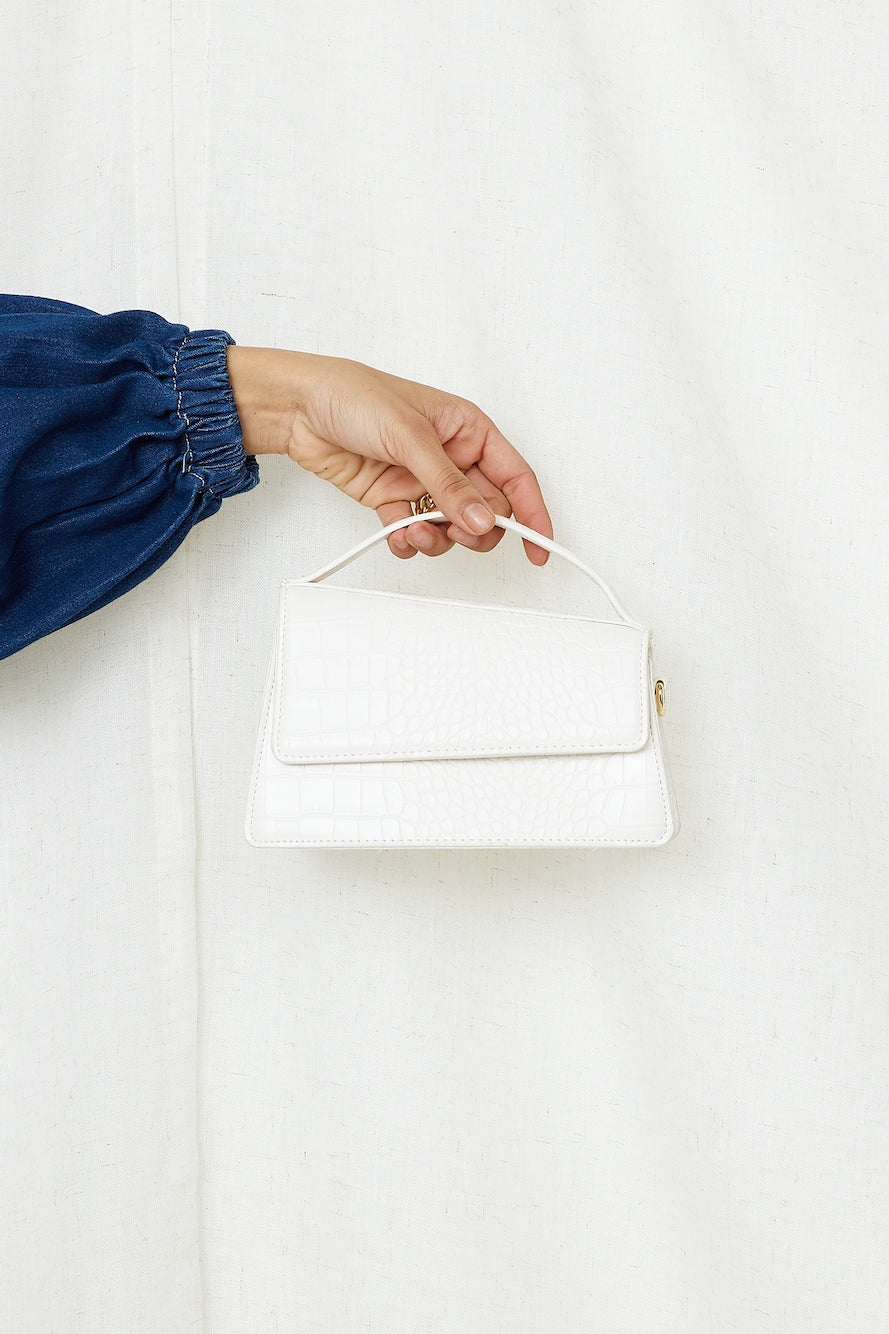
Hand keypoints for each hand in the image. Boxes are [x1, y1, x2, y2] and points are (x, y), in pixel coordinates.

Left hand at [225, 346, 551, 562]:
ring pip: (451, 527)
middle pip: (486, 510)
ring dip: (438, 539)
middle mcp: (450, 456)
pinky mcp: (393, 498)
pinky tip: (396, 534)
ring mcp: (422, 480)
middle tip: (456, 533)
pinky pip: (415, 532)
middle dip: (475, 529)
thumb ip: (447, 484)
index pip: (515, 477)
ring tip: (415, 532)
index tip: (539, 547)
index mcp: (468, 430)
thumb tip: (481, 519)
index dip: (532, 514)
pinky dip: (409, 541)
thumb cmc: (352, 396)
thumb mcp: (409, 436)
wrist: (297, 407)